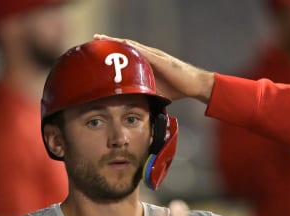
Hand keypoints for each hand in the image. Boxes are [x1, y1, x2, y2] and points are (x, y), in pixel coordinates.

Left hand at [94, 34, 214, 102]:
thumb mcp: (153, 91)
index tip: (99, 48)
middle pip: (126, 46)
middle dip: (110, 42)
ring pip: (132, 46)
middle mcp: (149, 56)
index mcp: (147, 63)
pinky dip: (132, 49)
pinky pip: (144, 52)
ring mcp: (155, 56)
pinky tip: (122, 45)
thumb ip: (142, 92)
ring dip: (117, 43)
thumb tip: (129, 102)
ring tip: (103, 39)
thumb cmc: (176, 88)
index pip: (127, 54)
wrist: (194, 85)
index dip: (113, 50)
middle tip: (95, 39)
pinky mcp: (160, 60)